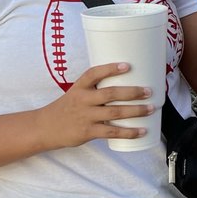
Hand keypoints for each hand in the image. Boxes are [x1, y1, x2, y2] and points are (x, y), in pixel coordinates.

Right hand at [35, 62, 154, 147]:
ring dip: (136, 110)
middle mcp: (83, 100)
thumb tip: (124, 85)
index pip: (94, 73)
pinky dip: (129, 132)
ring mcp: (86, 116)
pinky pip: (112, 132)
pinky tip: (141, 131)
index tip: (127, 65)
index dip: (110, 68)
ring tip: (151, 108)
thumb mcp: (75, 93)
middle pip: (110, 93)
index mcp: (79, 87)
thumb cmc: (66, 108)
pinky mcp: (88, 132)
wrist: (44, 128)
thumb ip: (95, 90)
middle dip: (132, 92)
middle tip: (149, 91)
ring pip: (115, 112)